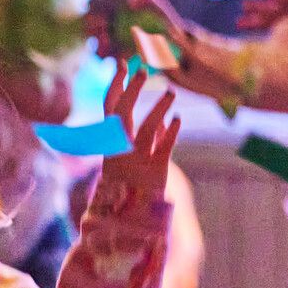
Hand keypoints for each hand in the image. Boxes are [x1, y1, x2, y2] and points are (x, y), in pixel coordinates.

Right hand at [99, 63, 180, 206]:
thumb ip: (147, 140)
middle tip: (142, 70)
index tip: (122, 65)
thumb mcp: (128, 161)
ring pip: (147, 128)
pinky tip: (178, 119)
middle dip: (132, 90)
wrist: (123, 222)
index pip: (109, 107)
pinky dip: (172, 133)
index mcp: (109, 143)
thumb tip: (165, 120)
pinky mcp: (156, 172)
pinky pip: (165, 149)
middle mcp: (120, 149)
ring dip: (158, 108)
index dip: (116, 85)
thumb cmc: (127, 189)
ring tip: (171, 92)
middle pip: (124, 113)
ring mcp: (137, 160)